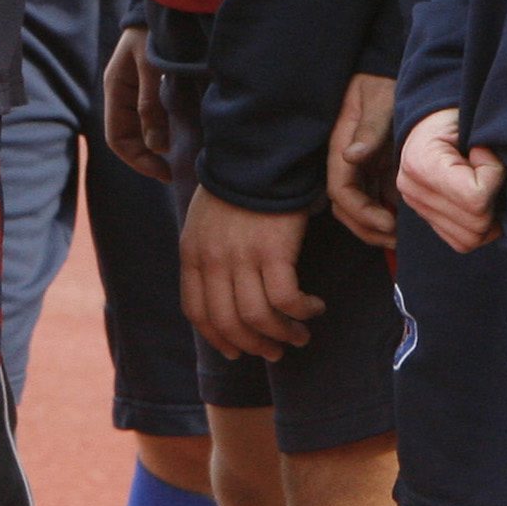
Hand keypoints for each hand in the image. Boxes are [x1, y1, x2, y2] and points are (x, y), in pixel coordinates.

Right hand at [102, 24, 170, 181]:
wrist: (164, 4)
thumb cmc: (154, 33)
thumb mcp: (151, 67)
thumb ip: (151, 104)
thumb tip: (157, 146)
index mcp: (115, 89)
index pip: (116, 137)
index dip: (137, 159)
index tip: (162, 172)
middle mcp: (122, 94)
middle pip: (127, 136)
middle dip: (145, 157)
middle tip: (170, 172)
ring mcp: (135, 90)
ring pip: (139, 129)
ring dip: (153, 146)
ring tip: (175, 159)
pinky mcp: (149, 86)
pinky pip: (150, 117)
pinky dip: (160, 131)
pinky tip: (176, 136)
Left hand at [179, 190, 320, 360]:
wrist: (257, 154)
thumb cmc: (237, 188)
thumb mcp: (205, 223)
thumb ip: (207, 257)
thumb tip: (221, 295)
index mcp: (192, 253)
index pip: (197, 311)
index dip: (217, 338)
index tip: (236, 352)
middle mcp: (212, 259)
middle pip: (227, 322)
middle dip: (253, 345)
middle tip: (275, 352)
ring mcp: (241, 256)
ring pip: (258, 318)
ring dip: (283, 335)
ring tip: (300, 335)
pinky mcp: (273, 251)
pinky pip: (286, 300)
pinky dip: (302, 312)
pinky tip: (314, 307)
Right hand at [328, 72, 398, 248]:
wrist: (386, 74)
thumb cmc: (381, 84)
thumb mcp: (378, 101)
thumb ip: (368, 129)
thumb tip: (351, 156)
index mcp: (342, 148)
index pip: (341, 192)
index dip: (362, 214)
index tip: (389, 224)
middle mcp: (347, 163)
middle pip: (346, 209)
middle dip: (368, 229)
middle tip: (397, 239)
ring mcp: (360, 167)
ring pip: (360, 208)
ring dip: (378, 226)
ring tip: (404, 236)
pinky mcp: (374, 168)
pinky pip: (376, 199)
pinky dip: (389, 214)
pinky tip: (410, 218)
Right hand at [397, 108, 504, 251]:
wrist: (430, 119)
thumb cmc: (454, 117)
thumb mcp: (470, 122)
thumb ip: (485, 151)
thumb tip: (498, 176)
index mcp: (420, 164)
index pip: (475, 199)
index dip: (493, 176)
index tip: (483, 152)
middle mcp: (412, 190)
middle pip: (475, 225)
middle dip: (493, 201)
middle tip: (488, 171)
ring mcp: (416, 207)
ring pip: (469, 239)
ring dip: (487, 217)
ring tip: (483, 187)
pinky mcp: (426, 218)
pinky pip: (461, 241)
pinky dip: (478, 227)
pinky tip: (478, 202)